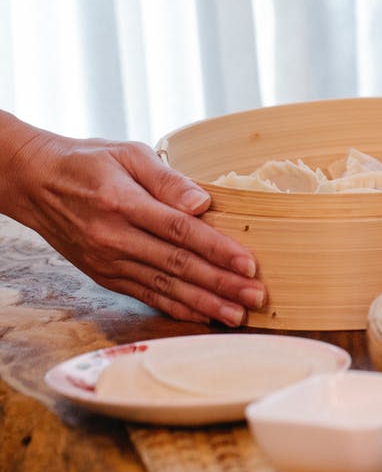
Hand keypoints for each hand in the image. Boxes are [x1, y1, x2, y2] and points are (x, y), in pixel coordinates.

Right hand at [3, 130, 263, 325]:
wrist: (35, 182)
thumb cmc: (89, 162)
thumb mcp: (128, 153)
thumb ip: (167, 179)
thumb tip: (202, 203)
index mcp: (124, 204)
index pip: (180, 231)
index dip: (217, 250)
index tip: (249, 264)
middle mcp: (114, 238)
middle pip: (178, 265)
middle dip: (221, 284)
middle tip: (256, 297)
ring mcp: (108, 261)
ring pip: (164, 287)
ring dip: (204, 303)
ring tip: (237, 315)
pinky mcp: (104, 275)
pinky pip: (145, 295)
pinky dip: (175, 308)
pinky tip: (202, 317)